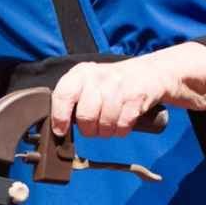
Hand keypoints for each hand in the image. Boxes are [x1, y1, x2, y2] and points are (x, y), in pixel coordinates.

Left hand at [50, 54, 171, 137]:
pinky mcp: (135, 99)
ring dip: (105, 131)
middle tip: (92, 128)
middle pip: (85, 116)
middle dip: (88, 129)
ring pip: (104, 124)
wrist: (148, 73)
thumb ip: (72, 99)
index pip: (63, 95)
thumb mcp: (88, 83)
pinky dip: (120, 131)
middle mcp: (98, 77)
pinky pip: (121, 127)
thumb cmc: (111, 83)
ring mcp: (118, 87)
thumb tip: (57, 127)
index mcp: (81, 73)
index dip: (59, 117)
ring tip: (108, 124)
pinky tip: (120, 121)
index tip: (60, 131)